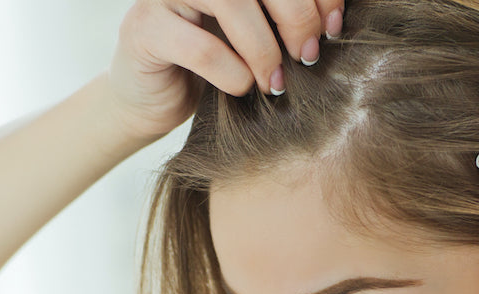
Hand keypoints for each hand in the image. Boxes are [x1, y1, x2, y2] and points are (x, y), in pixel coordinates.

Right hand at [105, 0, 343, 139]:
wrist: (157, 99)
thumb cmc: (218, 66)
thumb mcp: (260, 38)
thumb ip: (287, 19)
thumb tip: (333, 22)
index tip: (333, 27)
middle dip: (296, 15)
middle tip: (307, 55)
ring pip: (230, 2)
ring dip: (264, 48)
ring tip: (274, 83)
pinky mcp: (144, 29)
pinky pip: (200, 47)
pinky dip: (231, 74)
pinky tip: (241, 90)